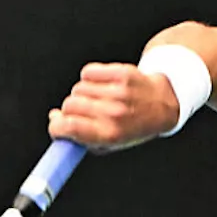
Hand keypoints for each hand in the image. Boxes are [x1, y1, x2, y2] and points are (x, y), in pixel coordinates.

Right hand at [47, 63, 179, 151]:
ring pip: (78, 88)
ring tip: (97, 99)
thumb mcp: (109, 144)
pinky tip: (101, 85)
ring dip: (82, 94)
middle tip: (83, 113)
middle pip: (69, 106)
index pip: (68, 127)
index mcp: (110, 135)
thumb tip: (54, 117)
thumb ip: (78, 137)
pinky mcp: (121, 73)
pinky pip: (88, 72)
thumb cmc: (131, 127)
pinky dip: (90, 78)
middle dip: (69, 110)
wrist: (162, 104)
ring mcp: (119, 92)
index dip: (56, 127)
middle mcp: (115, 113)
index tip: (57, 126)